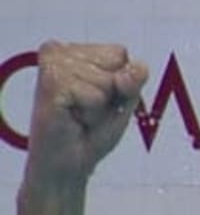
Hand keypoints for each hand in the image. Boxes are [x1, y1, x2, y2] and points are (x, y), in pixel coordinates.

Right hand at [24, 41, 148, 185]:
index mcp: (76, 51)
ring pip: (107, 79)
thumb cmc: (92, 131)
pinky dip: (92, 113)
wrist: (69, 164)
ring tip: (79, 114)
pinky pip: (95, 95)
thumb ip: (135, 78)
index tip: (100, 100)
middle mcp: (60, 52)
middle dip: (112, 92)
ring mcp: (53, 66)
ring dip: (99, 105)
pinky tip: (72, 117)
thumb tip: (124, 73)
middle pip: (116, 59)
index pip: (119, 53)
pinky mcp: (49, 83)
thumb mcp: (125, 99)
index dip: (121, 82)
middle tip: (88, 110)